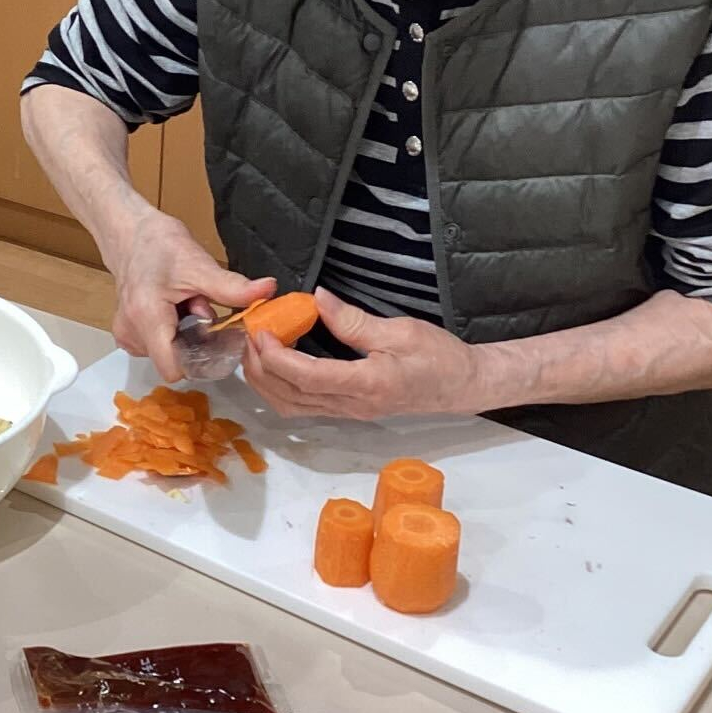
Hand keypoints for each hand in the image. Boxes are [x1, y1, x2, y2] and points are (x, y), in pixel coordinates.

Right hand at [106, 208, 275, 381]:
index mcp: (147, 318)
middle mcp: (131, 333)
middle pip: (174, 360)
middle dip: (193, 340)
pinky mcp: (127, 334)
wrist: (132, 235)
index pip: (173, 369)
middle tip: (196, 306)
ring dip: (182, 335)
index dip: (199, 359)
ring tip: (182, 304)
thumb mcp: (200, 266)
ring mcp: (126, 335)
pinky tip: (171, 309)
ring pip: (167, 353)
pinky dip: (170, 332)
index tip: (212, 334)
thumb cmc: (161, 246)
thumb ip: (232, 287)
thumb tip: (268, 290)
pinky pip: (157, 346)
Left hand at [243, 288, 504, 418]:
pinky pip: (303, 406)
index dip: (277, 358)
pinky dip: (280, 387)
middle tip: (250, 334)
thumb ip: (354, 321)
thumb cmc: (438, 356)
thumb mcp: (400, 330)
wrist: (461, 385)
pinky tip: (276, 362)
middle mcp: (353, 406)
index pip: (308, 378)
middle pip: (291, 397)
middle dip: (261, 368)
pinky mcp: (348, 411)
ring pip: (292, 407)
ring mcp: (349, 413)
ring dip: (266, 381)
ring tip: (256, 348)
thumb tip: (316, 299)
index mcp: (368, 385)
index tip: (260, 332)